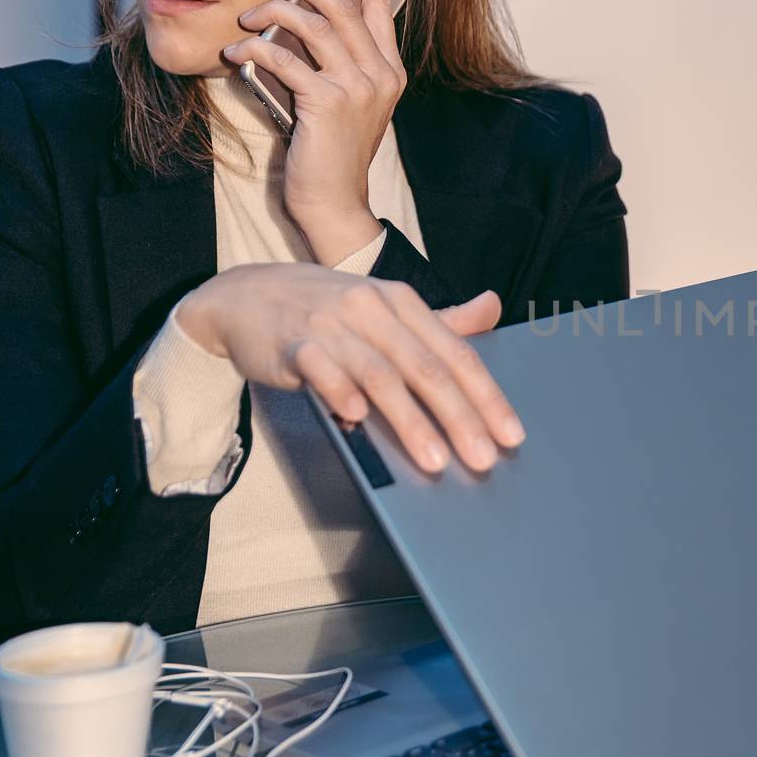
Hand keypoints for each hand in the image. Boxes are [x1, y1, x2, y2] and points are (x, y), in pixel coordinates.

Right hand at [178, 263, 523, 473]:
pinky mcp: (293, 343)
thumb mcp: (386, 306)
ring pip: (381, 376)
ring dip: (410, 421)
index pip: (455, 353)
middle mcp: (372, 309)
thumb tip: (492, 308)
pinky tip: (357, 420)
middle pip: (425, 368)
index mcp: (402, 302)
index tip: (510, 434)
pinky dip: (340, 393)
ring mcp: (332, 325)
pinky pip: (321, 370)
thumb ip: (440, 319)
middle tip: (483, 457)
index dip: (487, 396)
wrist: (246, 295)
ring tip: (434, 461)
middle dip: (460, 416)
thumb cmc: (327, 308)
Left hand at [221, 0, 403, 263]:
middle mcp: (381, 75)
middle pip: (343, 7)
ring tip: (247, 17)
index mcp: (389, 71)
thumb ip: (334, 64)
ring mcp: (359, 88)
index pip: (380, 8)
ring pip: (315, 25)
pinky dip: (256, 50)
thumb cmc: (331, 153)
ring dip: (274, 13)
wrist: (334, 202)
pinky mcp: (329, 102)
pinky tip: (237, 53)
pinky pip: (285, 58)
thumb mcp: (343, 103)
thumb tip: (295, 21)